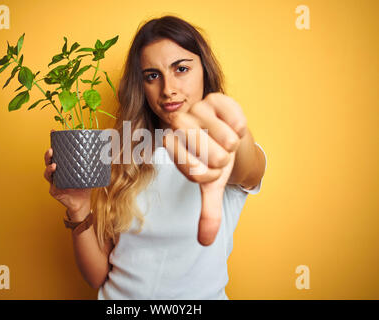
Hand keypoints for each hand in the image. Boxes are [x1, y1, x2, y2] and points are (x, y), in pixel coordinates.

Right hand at [44, 129, 91, 220]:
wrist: (83, 202)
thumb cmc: (85, 185)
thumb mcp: (91, 170)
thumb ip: (98, 159)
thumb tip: (110, 145)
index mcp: (63, 165)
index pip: (58, 151)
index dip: (54, 141)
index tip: (53, 131)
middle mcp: (56, 172)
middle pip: (49, 160)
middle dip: (49, 154)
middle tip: (52, 148)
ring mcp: (54, 181)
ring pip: (48, 172)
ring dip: (49, 166)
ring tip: (54, 163)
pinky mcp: (55, 191)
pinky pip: (52, 185)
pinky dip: (52, 180)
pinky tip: (55, 174)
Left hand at [162, 93, 247, 245]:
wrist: (226, 133)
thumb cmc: (214, 158)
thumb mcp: (212, 185)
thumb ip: (207, 211)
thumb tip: (205, 242)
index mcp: (171, 145)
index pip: (195, 173)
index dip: (210, 175)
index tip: (209, 167)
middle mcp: (178, 124)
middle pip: (214, 158)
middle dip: (223, 161)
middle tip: (218, 151)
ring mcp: (196, 109)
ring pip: (227, 140)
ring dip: (232, 145)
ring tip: (224, 138)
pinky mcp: (215, 98)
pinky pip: (235, 119)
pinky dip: (239, 127)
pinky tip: (230, 124)